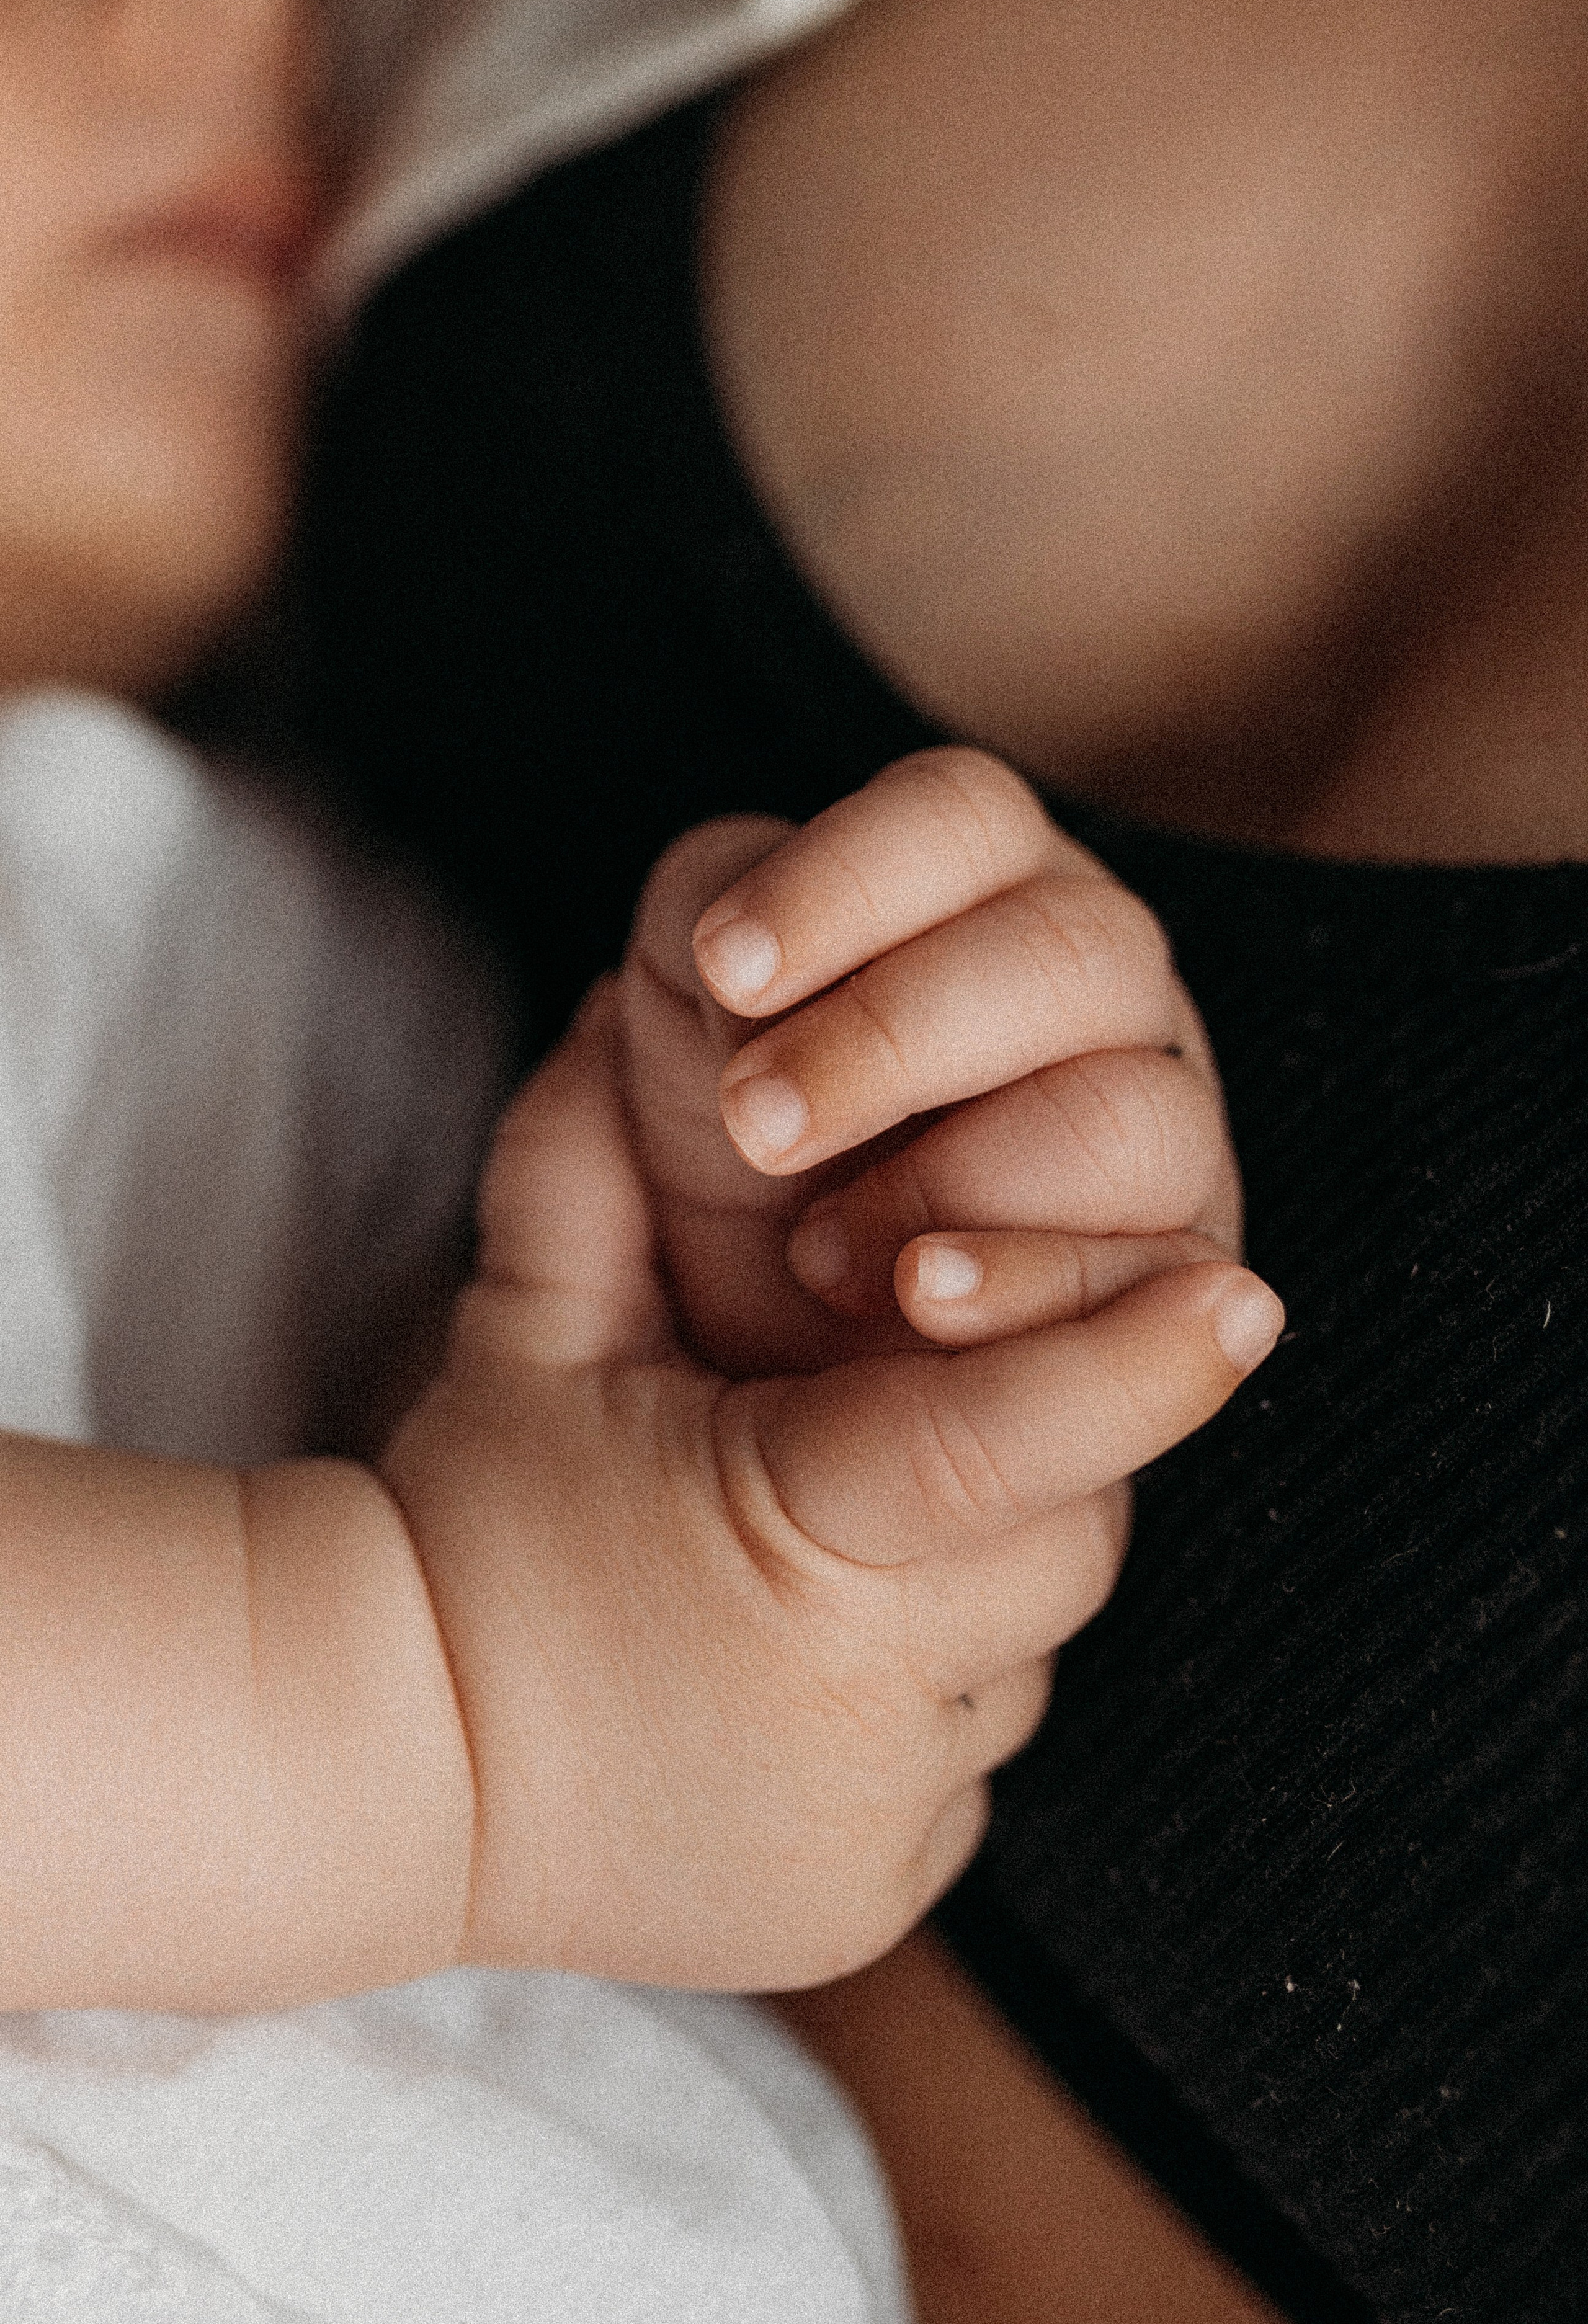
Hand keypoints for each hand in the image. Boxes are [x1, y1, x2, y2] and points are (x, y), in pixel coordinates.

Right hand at [381, 980, 1278, 1991]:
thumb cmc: (458, 1529)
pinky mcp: (866, 1902)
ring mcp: (870, 1824)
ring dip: (970, 1581)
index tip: (1244, 1296)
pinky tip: (813, 1664)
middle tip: (917, 1410)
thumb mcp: (523, 1338)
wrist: (368, 1767)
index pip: (987, 1444)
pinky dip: (928, 1692)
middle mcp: (853, 1703)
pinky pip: (969, 1761)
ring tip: (836, 1554)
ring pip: (1023, 1653)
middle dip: (1025, 1463)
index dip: (1121, 1366)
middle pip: (1053, 1541)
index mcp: (783, 1538)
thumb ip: (589, 1169)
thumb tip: (620, 1006)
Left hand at [622, 745, 1242, 1379]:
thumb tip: (704, 942)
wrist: (710, 1433)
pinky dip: (1041, 1285)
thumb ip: (676, 987)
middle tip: (751, 1120)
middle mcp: (1087, 1016)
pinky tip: (923, 1300)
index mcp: (968, 912)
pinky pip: (1173, 1285)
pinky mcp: (1172, 1307)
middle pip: (1082, 950)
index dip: (852, 874)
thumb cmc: (698, 1224)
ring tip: (820, 1256)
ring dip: (970, 1174)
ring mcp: (1148, 1159)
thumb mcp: (642, 1096)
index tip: (722, 967)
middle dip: (900, 1031)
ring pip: (1141, 1112)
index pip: (965, 820)